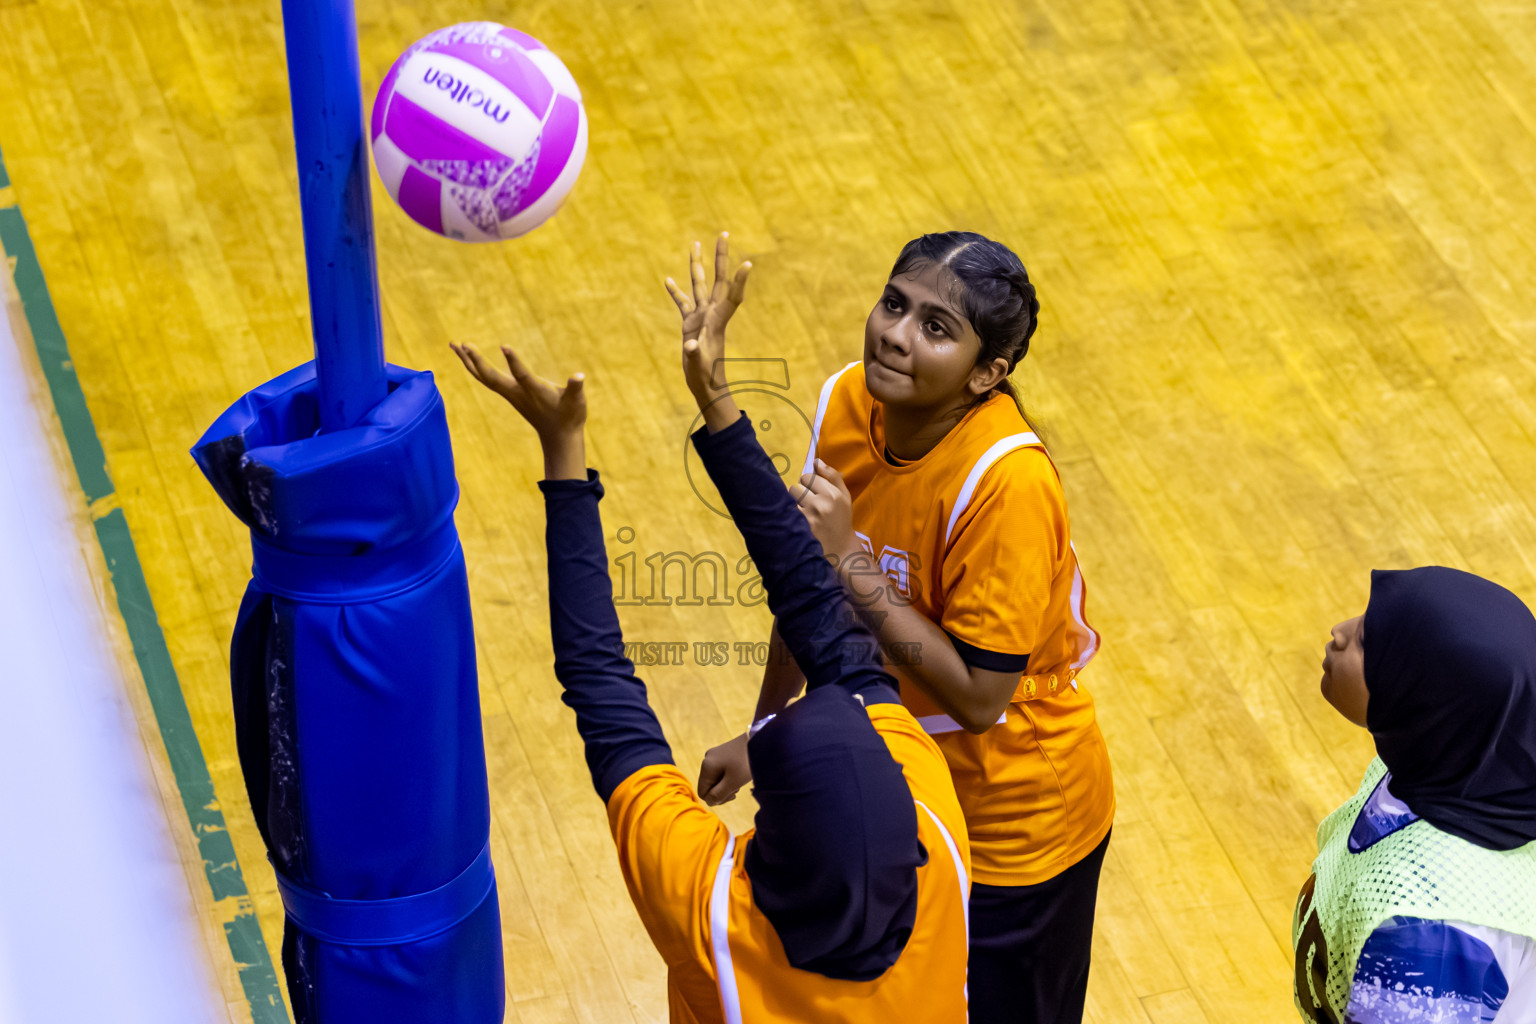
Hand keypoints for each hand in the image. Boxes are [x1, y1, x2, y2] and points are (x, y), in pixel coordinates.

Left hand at [451, 342, 585, 478]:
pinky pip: (487, 379)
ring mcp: (511, 394)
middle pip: (491, 378)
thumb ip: (576, 388)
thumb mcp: (577, 402)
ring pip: (484, 377)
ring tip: (455, 344)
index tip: (504, 346)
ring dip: (468, 362)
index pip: (522, 375)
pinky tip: (469, 358)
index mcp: (535, 392)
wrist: (558, 437)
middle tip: (463, 343)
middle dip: (477, 361)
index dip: (514, 361)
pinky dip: (475, 367)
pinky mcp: (509, 394)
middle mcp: (517, 394)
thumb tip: (579, 377)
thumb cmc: (570, 417)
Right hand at [665, 233, 750, 406]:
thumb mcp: (698, 365)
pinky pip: (682, 303)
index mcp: (717, 321)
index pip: (731, 297)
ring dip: (697, 265)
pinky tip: (668, 279)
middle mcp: (711, 314)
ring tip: (694, 244)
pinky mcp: (690, 324)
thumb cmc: (705, 376)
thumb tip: (689, 344)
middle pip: (717, 279)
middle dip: (720, 257)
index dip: (739, 282)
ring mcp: (700, 317)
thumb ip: (693, 353)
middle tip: (724, 233)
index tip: (748, 264)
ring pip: (699, 285)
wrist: (706, 385)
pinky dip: (676, 291)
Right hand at [697, 731, 751, 804]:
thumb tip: (709, 802)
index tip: (732, 795)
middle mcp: (707, 759)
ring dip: (726, 785)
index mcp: (706, 766)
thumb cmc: (746, 763)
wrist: (760, 740)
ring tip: (739, 781)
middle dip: (722, 792)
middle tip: (737, 790)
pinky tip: (739, 775)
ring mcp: (714, 755)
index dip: (715, 799)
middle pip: (708, 786)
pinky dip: (728, 777)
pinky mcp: (722, 753)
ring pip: (715, 779)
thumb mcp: (733, 783)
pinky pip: (720, 771)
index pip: (702, 793)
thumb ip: (718, 795)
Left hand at [790, 459, 857, 562]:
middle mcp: (821, 503)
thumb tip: (816, 461)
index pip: (807, 476)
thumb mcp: (844, 496)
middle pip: (796, 486)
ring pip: (790, 499)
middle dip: (800, 493)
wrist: (841, 548)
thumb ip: (832, 476)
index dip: (808, 483)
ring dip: (794, 504)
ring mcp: (810, 516)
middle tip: (809, 504)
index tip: (813, 491)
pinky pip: (788, 512)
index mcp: (833, 494)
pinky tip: (799, 521)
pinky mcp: (801, 528)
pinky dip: (791, 515)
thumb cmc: (842, 519)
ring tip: (805, 512)